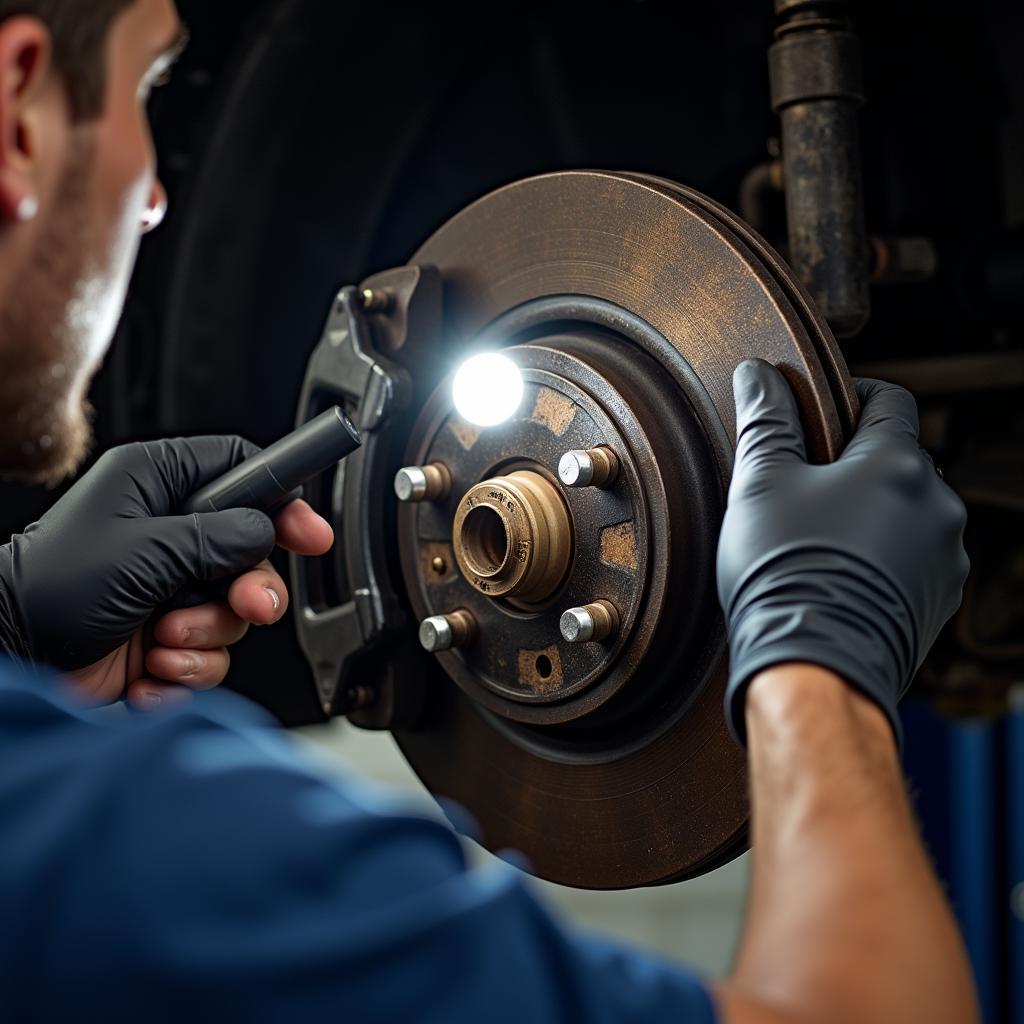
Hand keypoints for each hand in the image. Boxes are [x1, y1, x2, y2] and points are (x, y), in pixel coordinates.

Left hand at [0, 437, 333, 707]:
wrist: (12, 659)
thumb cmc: (50, 590)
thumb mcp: (142, 551)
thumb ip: (216, 538)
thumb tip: (265, 532)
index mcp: (156, 486)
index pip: (240, 473)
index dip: (282, 500)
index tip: (310, 534)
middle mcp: (167, 533)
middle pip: (252, 551)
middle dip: (250, 587)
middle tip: (247, 604)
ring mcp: (168, 588)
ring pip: (235, 609)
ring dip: (206, 634)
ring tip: (163, 640)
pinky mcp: (166, 638)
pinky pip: (211, 653)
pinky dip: (187, 669)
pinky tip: (149, 669)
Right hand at [716, 360, 968, 745]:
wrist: (814, 668)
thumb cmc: (786, 572)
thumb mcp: (761, 483)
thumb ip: (765, 419)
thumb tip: (759, 373)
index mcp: (897, 463)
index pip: (889, 399)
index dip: (852, 395)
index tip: (821, 411)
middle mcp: (938, 504)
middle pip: (899, 460)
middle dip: (857, 464)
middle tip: (806, 486)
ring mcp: (946, 557)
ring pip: (909, 512)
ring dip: (873, 513)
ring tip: (820, 540)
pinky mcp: (940, 602)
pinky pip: (914, 559)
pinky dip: (885, 557)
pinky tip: (841, 575)